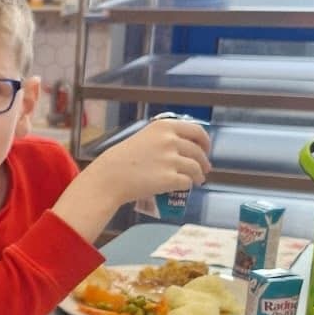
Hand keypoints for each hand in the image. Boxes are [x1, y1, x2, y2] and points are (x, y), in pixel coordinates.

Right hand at [92, 118, 210, 207]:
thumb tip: (184, 148)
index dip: (204, 141)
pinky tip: (186, 187)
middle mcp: (170, 140)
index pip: (196, 131)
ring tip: (197, 180)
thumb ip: (163, 138)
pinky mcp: (170, 179)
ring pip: (196, 168)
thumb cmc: (121, 159)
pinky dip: (189, 185)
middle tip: (204, 168)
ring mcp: (171, 160)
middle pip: (198, 151)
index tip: (205, 148)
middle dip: (204, 161)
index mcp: (164, 127)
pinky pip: (187, 182)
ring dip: (199, 175)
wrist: (108, 178)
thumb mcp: (143, 138)